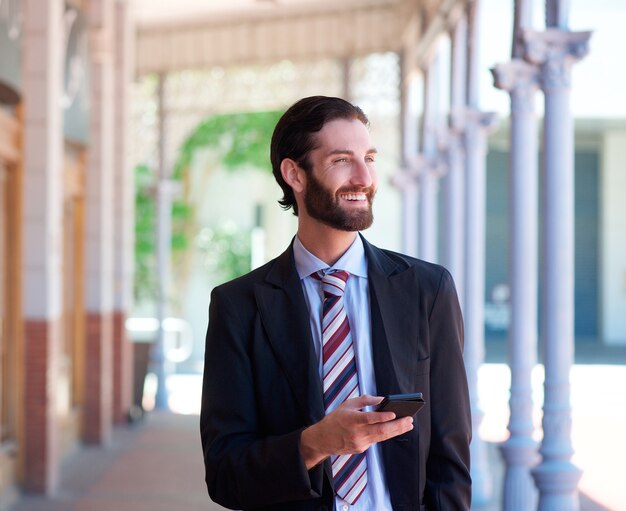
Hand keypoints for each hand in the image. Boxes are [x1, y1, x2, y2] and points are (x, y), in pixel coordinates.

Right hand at [299, 395, 413, 468]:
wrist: (323, 439)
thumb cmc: (335, 419)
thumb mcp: (347, 404)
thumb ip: (365, 400)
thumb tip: (382, 399)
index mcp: (352, 419)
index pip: (370, 418)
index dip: (382, 417)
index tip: (394, 414)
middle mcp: (356, 432)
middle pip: (380, 430)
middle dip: (397, 425)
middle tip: (410, 420)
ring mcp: (360, 442)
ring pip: (382, 437)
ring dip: (396, 431)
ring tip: (408, 425)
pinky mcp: (361, 449)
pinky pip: (376, 440)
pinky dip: (386, 434)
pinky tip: (395, 429)